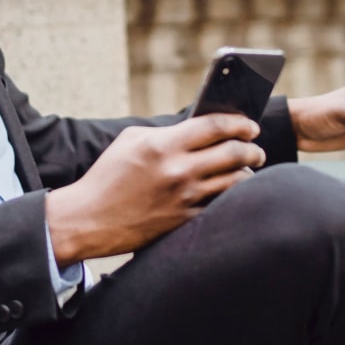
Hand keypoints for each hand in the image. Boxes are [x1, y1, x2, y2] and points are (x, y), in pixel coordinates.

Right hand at [45, 114, 265, 262]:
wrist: (89, 219)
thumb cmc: (107, 176)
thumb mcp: (130, 141)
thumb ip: (165, 132)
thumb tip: (197, 127)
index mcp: (163, 145)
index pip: (215, 126)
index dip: (239, 123)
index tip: (249, 125)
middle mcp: (178, 170)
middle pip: (233, 152)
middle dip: (251, 148)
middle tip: (255, 148)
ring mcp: (184, 198)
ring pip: (235, 181)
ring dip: (247, 172)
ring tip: (248, 168)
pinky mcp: (184, 221)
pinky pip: (221, 206)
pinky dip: (231, 197)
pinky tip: (233, 192)